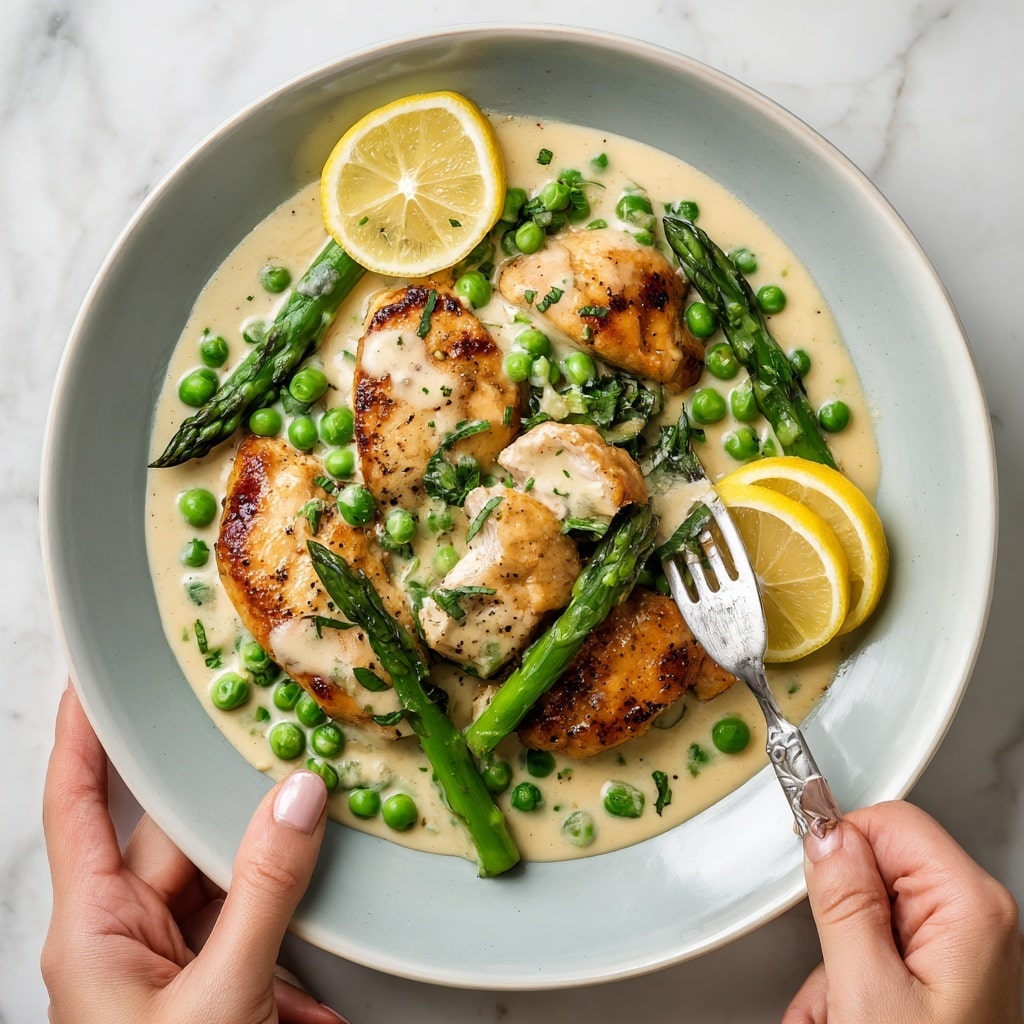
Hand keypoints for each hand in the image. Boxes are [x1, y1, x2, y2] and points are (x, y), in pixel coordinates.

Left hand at [41, 681, 346, 1023]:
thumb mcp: (222, 994)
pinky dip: (287, 952)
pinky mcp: (201, 991)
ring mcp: (163, 966)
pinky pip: (246, 937)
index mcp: (93, 930)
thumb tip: (300, 796)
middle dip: (236, 810)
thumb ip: (264, 892)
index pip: (77, 803)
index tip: (94, 678)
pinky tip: (317, 994)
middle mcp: (121, 938)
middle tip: (288, 758)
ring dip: (276, 891)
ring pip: (223, 885)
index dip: (82, 735)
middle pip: (178, 838)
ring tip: (326, 862)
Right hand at [784, 800, 1022, 1022]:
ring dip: (835, 968)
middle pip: (874, 869)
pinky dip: (848, 988)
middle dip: (836, 924)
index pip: (888, 823)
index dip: (842, 849)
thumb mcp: (868, 994)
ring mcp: (959, 949)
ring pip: (863, 918)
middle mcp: (973, 920)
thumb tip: (824, 832)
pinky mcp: (942, 975)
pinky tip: (851, 1020)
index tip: (817, 892)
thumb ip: (844, 901)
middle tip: (836, 980)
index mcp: (970, 907)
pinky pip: (873, 953)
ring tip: (843, 1016)